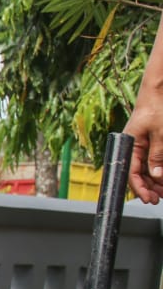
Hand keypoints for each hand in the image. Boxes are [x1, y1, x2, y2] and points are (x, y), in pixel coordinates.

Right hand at [124, 73, 162, 203]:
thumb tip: (156, 176)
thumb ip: (157, 155)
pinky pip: (151, 159)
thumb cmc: (157, 107)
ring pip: (146, 168)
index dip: (139, 187)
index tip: (149, 198)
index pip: (130, 172)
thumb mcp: (160, 133)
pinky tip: (162, 176)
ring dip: (154, 180)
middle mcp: (133, 146)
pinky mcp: (150, 141)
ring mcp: (142, 144)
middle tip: (160, 197)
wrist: (159, 90)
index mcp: (129, 145)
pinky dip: (158, 169)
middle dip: (149, 187)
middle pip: (138, 173)